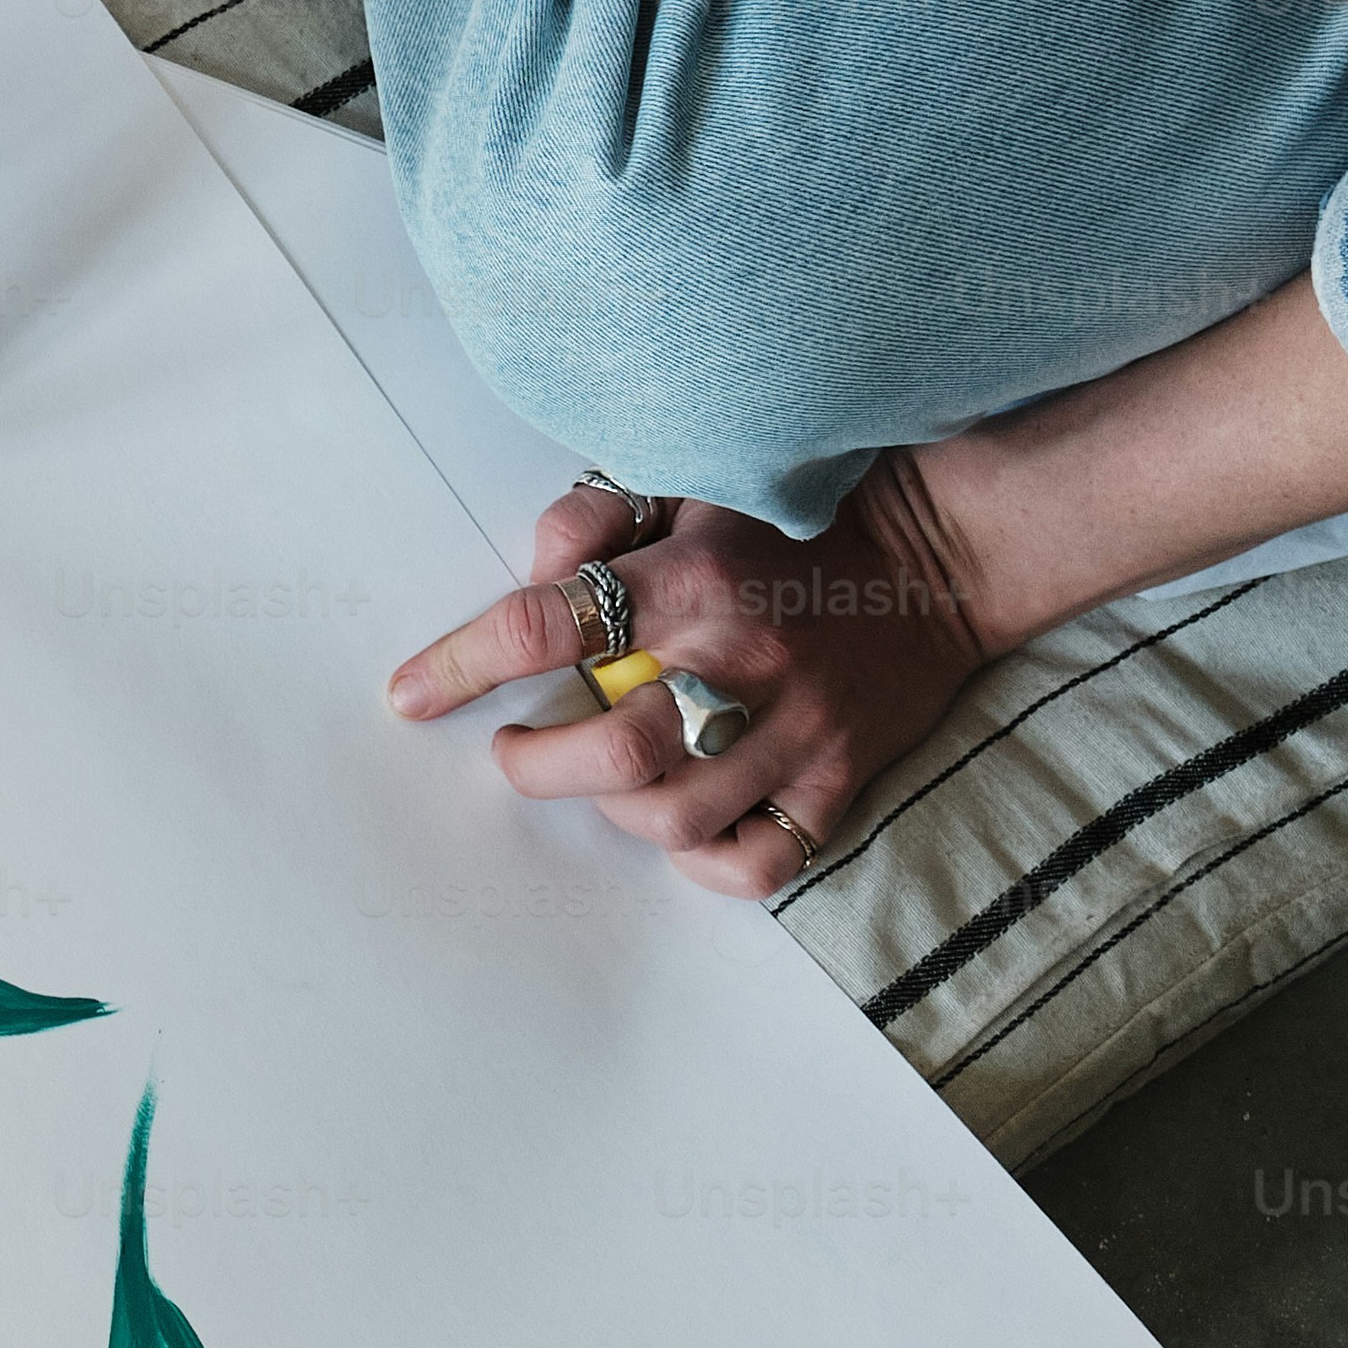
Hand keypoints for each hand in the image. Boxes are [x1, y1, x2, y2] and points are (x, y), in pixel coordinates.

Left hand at [378, 461, 999, 898]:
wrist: (940, 554)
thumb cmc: (791, 523)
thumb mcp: (689, 486)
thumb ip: (594, 516)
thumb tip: (532, 571)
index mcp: (693, 579)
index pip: (548, 627)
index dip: (462, 664)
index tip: (408, 696)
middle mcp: (743, 662)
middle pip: (611, 749)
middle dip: (535, 764)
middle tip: (513, 751)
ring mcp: (799, 730)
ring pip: (673, 815)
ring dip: (612, 810)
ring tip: (599, 781)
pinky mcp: (840, 779)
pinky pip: (756, 860)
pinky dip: (700, 861)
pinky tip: (678, 827)